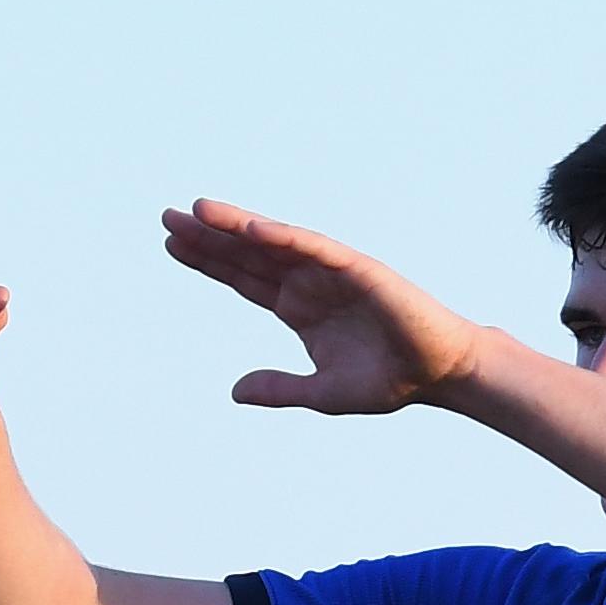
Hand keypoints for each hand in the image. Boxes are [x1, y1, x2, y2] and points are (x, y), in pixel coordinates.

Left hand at [156, 199, 489, 415]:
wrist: (438, 374)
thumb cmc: (387, 380)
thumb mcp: (321, 393)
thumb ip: (279, 388)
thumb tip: (234, 391)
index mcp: (297, 308)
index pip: (243, 278)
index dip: (209, 261)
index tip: (172, 244)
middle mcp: (309, 283)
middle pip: (248, 254)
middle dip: (209, 237)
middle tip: (167, 216)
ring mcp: (331, 272)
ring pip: (274, 243)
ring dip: (236, 226)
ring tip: (197, 211)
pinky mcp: (358, 268)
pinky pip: (314, 249)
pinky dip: (284, 237)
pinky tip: (251, 228)